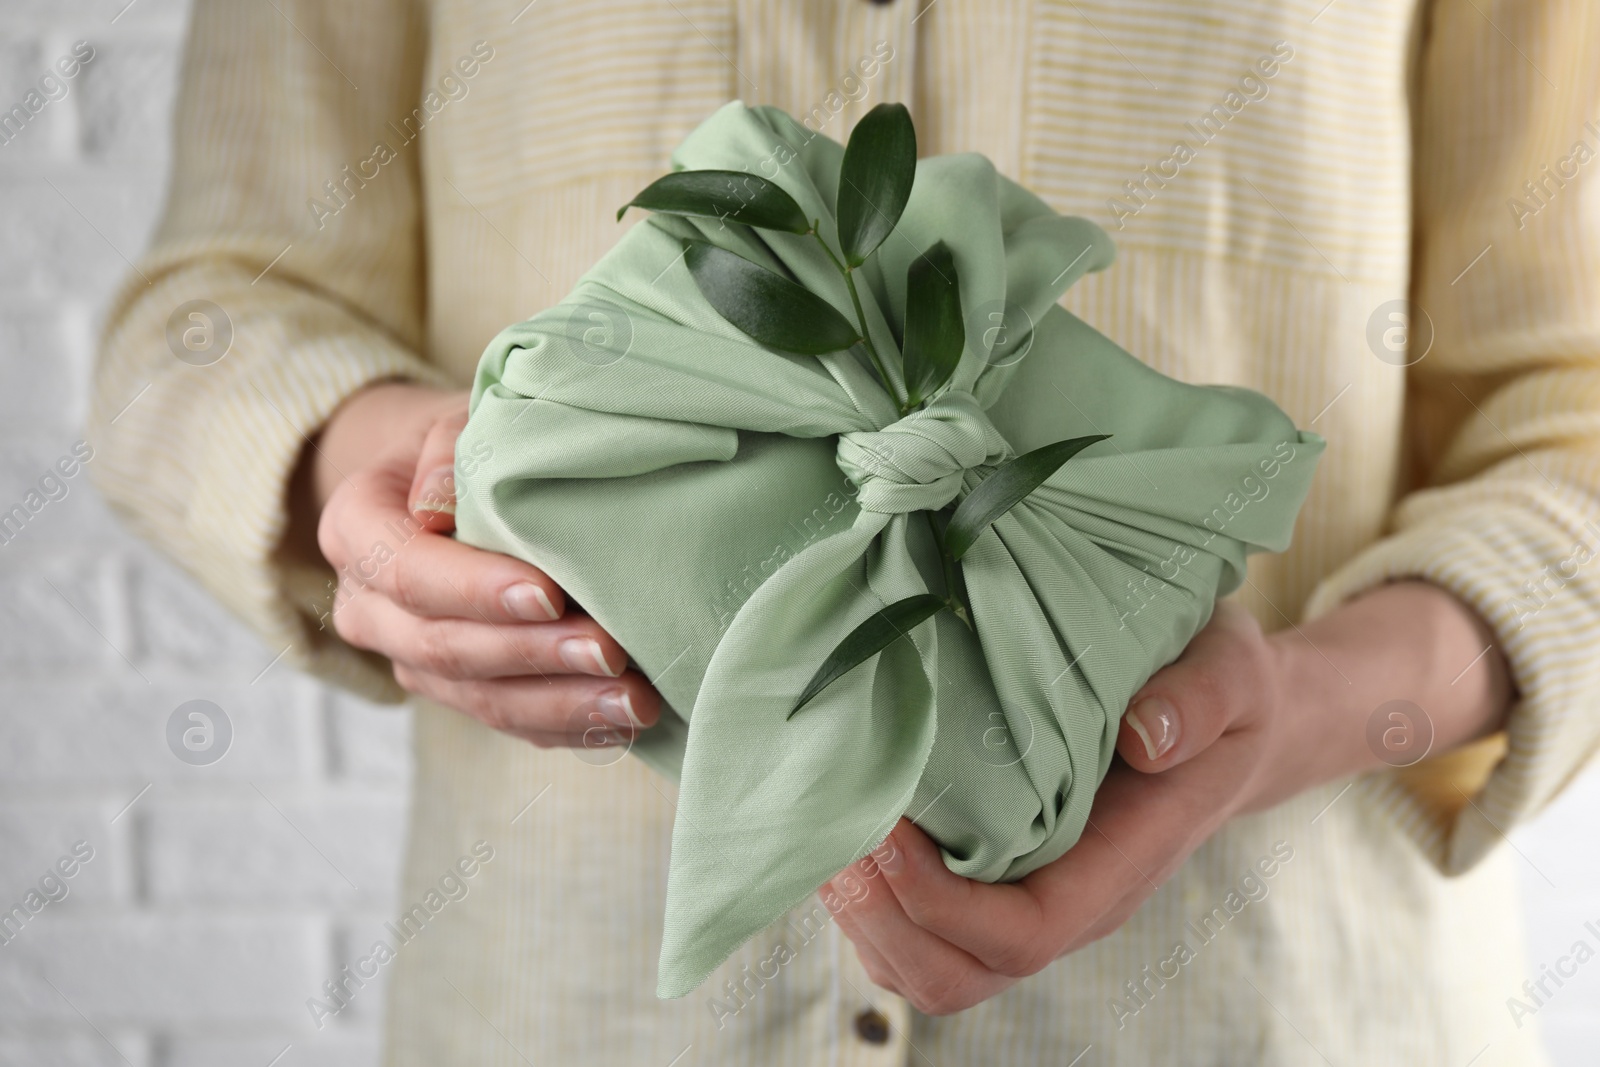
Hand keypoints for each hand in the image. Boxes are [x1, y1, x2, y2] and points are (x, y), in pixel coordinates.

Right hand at [301, 381, 660, 745]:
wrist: (447, 484)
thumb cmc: (463, 446)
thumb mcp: (453, 422)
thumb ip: (447, 452)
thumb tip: (438, 504)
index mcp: (355, 531)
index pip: (407, 573)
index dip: (476, 590)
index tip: (550, 595)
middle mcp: (368, 608)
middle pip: (444, 647)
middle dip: (533, 656)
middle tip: (610, 653)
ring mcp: (408, 658)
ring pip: (478, 698)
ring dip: (561, 704)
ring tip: (633, 701)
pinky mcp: (454, 691)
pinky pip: (507, 722)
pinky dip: (567, 724)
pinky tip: (623, 720)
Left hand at [827, 583, 1512, 1014]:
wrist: (1222, 709)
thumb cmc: (1222, 690)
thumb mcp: (1232, 671)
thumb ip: (1201, 699)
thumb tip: (1144, 734)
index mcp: (1119, 866)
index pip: (1024, 934)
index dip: (941, 903)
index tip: (884, 829)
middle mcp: (1064, 898)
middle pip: (957, 974)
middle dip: (881, 923)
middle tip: (831, 834)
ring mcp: (1022, 894)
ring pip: (922, 964)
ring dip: (861, 916)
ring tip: (820, 828)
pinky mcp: (989, 872)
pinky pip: (911, 925)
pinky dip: (864, 895)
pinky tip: (841, 822)